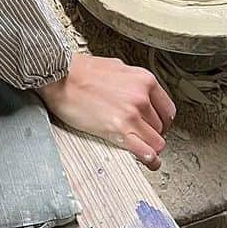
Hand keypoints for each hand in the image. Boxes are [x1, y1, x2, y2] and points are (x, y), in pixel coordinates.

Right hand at [36, 53, 176, 170]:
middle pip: (161, 127)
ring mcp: (132, 114)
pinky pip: (146, 152)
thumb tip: (136, 92)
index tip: (155, 126)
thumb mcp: (114, 66)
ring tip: (141, 149)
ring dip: (149, 147)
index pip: (167, 109)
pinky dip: (149, 159)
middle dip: (152, 133)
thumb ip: (131, 81)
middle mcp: (141, 97)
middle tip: (141, 136)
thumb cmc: (79, 70)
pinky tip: (147, 161)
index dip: (161, 121)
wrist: (59, 76)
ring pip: (157, 142)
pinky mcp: (119, 130)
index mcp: (143, 80)